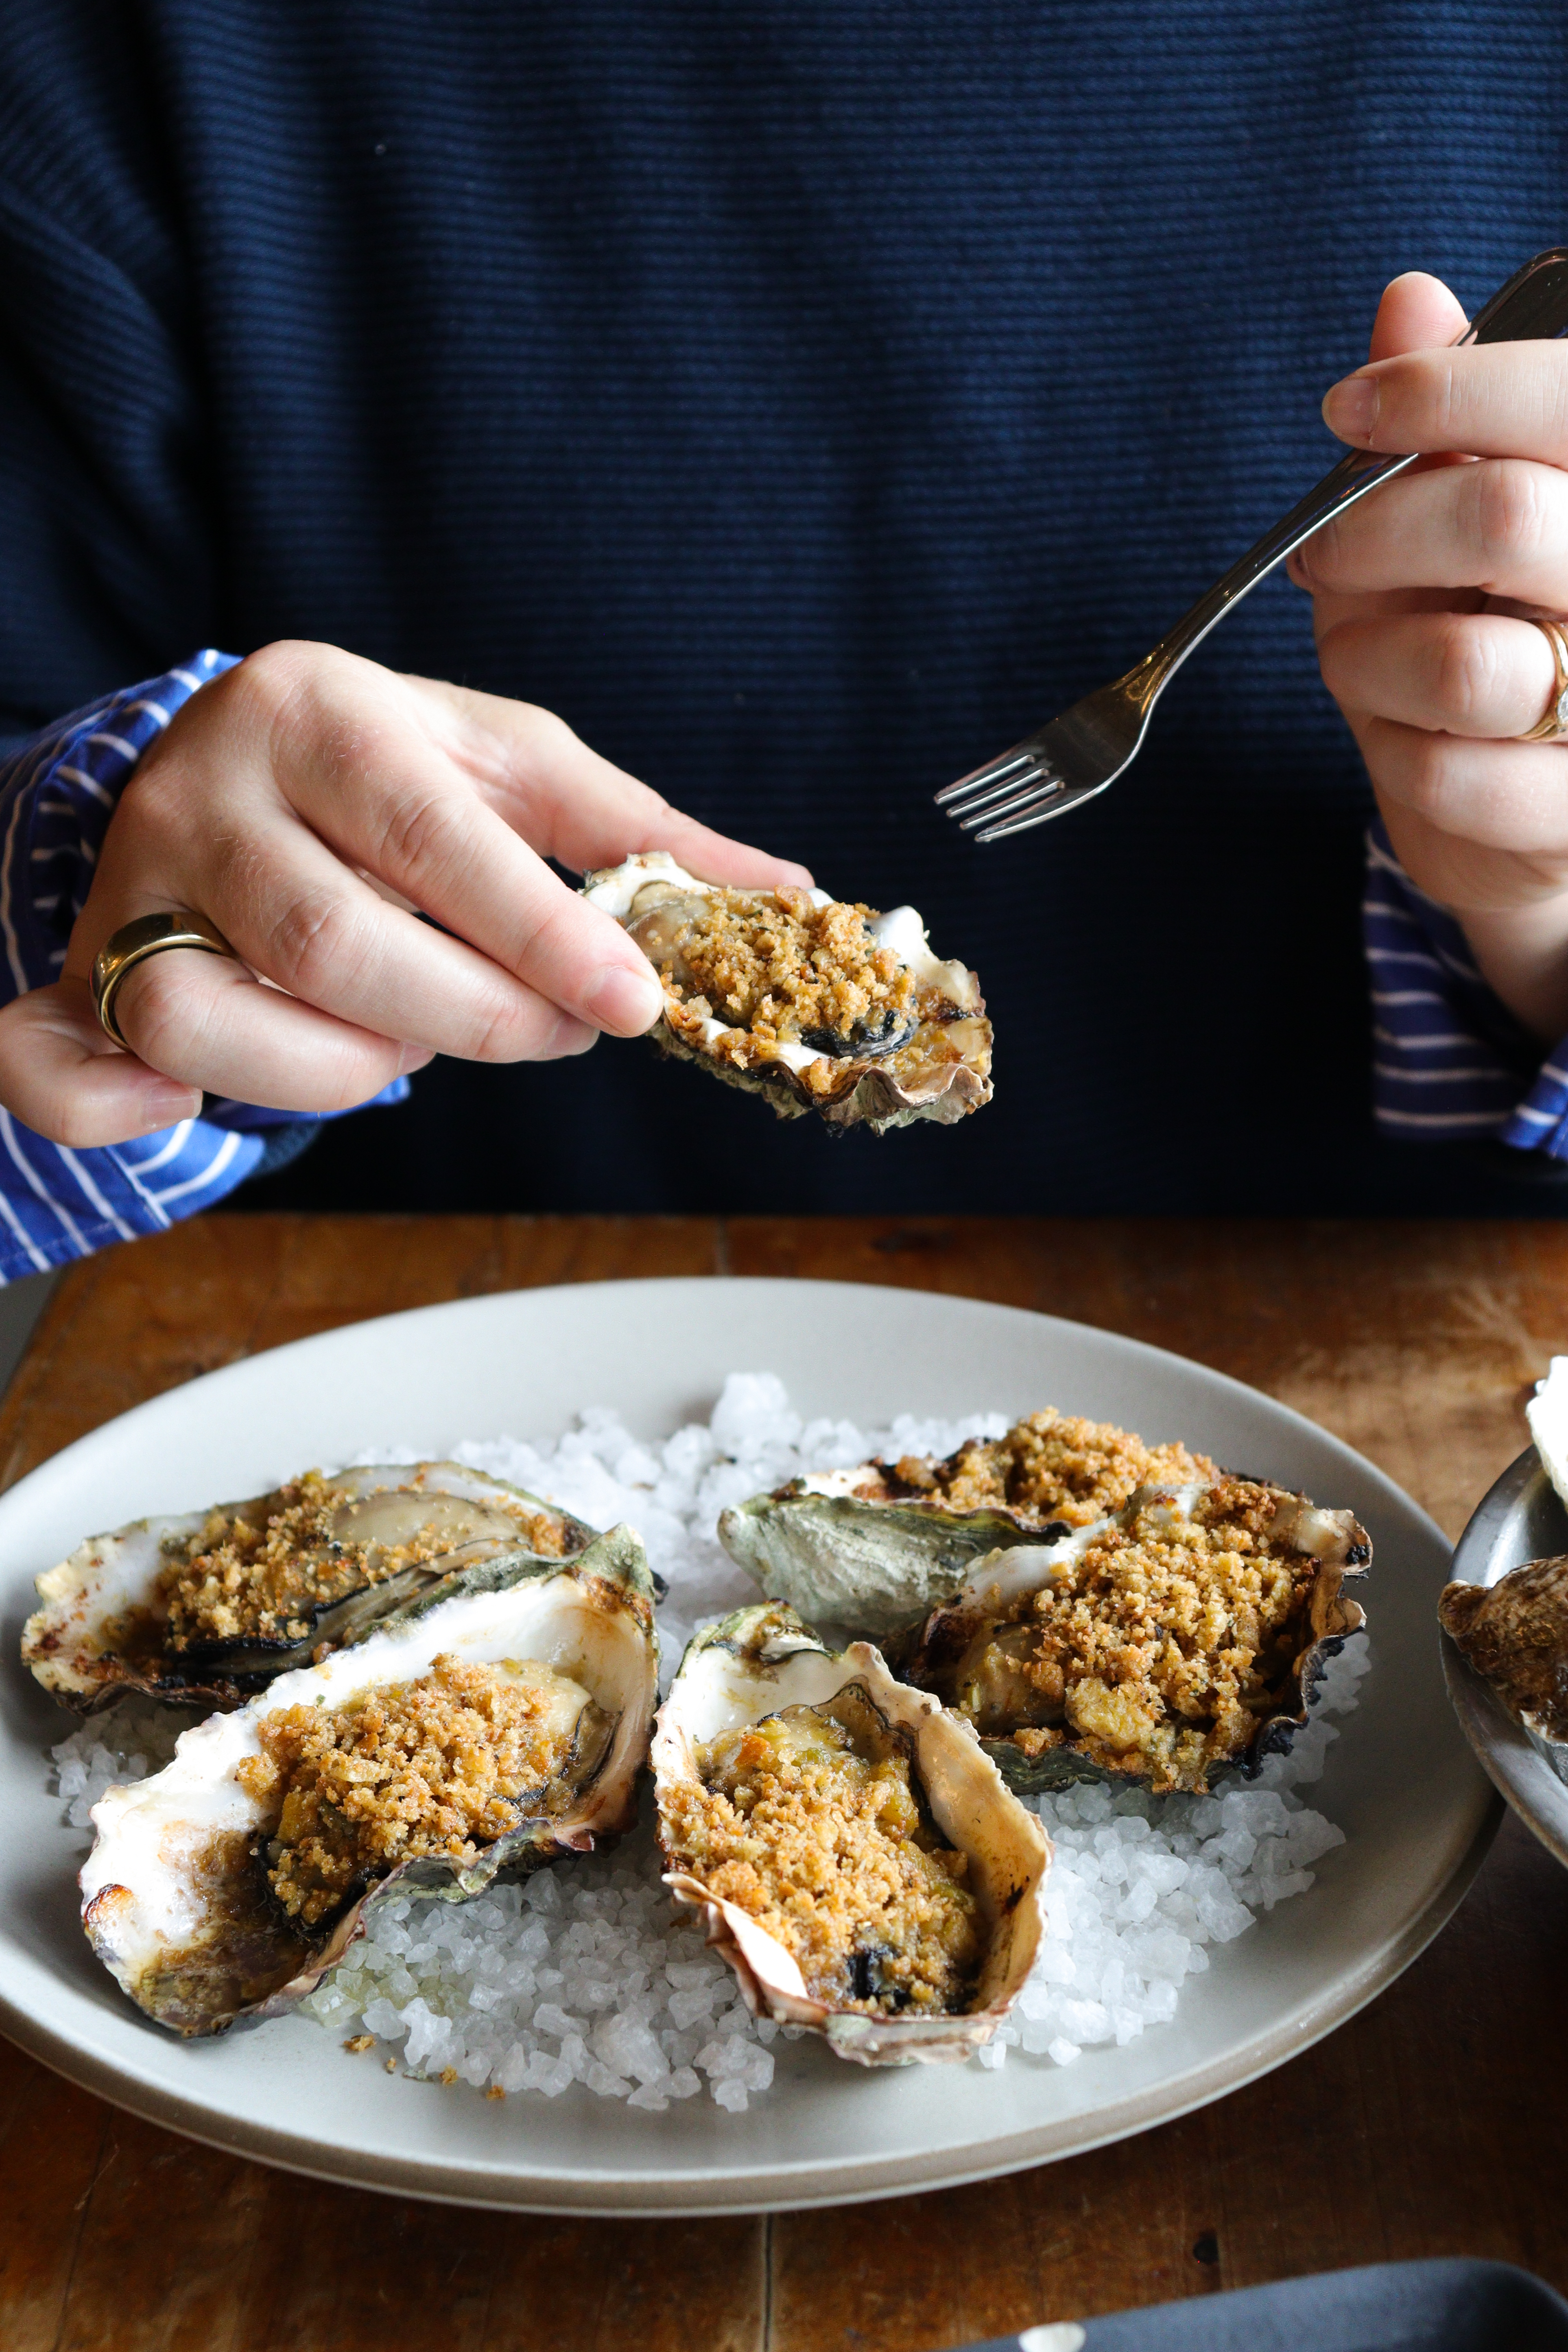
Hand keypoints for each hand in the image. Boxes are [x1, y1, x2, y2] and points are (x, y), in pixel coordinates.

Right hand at [0, 643, 810, 1145]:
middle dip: (471, 1018)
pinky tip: (181, 1107)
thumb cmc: (395, 771)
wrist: (234, 757)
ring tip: (407, 1037)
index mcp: (318, 710)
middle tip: (552, 1031)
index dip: (537, 932)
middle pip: (332, 943)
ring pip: (214, 1020)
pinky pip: (58, 1065)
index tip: (633, 1000)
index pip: (431, 836)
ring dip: (344, 1069)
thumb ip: (634, 834)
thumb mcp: (511, 767)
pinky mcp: (82, 970)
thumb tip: (789, 891)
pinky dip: (117, 1109)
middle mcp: (203, 788)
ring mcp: (129, 888)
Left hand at [1290, 271, 1567, 1040]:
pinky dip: (1390, 756)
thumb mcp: (1455, 514)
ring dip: (1366, 659)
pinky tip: (1399, 741)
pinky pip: (1448, 778)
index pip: (1561, 398)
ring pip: (1461, 663)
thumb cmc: (1491, 632)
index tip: (1349, 409)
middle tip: (1319, 552)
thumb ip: (1445, 413)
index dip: (1439, 387)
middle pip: (1500, 517)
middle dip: (1371, 533)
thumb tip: (1410, 299)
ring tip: (1358, 659)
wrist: (1528, 807)